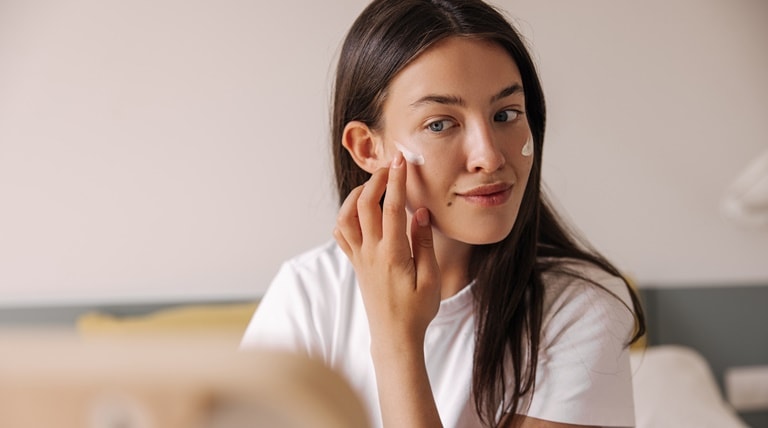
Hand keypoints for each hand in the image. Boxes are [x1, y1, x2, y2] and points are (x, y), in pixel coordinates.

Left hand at [334, 152, 441, 348]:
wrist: (394, 337)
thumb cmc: (417, 310)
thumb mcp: (431, 278)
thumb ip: (424, 242)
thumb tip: (419, 212)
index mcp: (392, 255)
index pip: (391, 208)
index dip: (396, 180)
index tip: (401, 160)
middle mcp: (371, 253)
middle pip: (364, 205)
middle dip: (376, 180)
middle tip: (391, 166)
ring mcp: (359, 258)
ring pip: (345, 217)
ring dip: (357, 195)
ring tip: (374, 185)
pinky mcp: (355, 264)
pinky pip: (341, 234)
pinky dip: (346, 215)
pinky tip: (360, 210)